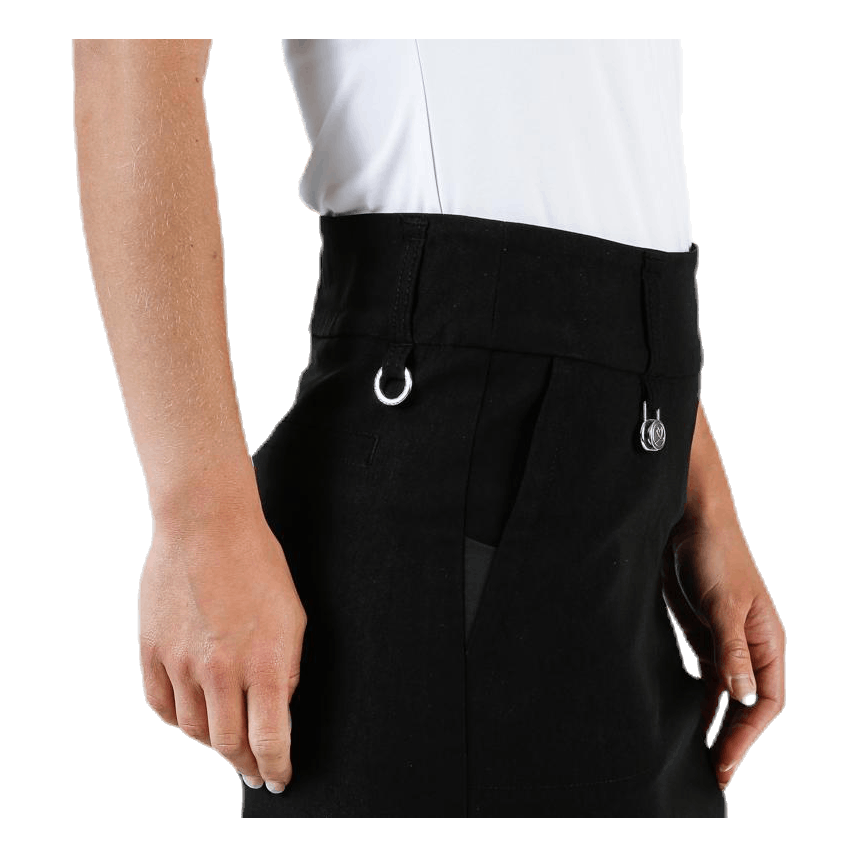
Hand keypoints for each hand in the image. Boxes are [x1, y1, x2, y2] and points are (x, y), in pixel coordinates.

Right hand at [137, 511, 306, 792]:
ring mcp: (180, 663)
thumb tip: (278, 706)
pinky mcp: (152, 651)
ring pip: (193, 730)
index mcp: (264, 662)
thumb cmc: (258, 564)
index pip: (268, 739)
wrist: (206, 525)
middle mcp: (220, 671)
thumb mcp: (293, 617)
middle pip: (228, 745)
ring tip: (228, 746)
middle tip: (256, 773)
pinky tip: (192, 721)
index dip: (276, 767)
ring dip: (213, 746)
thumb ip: (287, 668)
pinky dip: (178, 721)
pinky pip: (161, 705)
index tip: (279, 778)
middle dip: (246, 766)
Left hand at [661, 513, 785, 790]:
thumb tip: (743, 697)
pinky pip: (704, 680)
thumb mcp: (724, 603)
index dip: (748, 735)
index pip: (766, 702)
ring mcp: (726, 645)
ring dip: (715, 727)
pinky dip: (698, 703)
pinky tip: (688, 724)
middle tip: (711, 774)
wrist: (690, 524)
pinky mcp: (702, 638)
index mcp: (768, 643)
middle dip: (733, 740)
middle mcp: (750, 650)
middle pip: (747, 707)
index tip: (725, 760)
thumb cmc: (718, 557)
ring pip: (725, 698)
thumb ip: (731, 650)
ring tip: (700, 760)